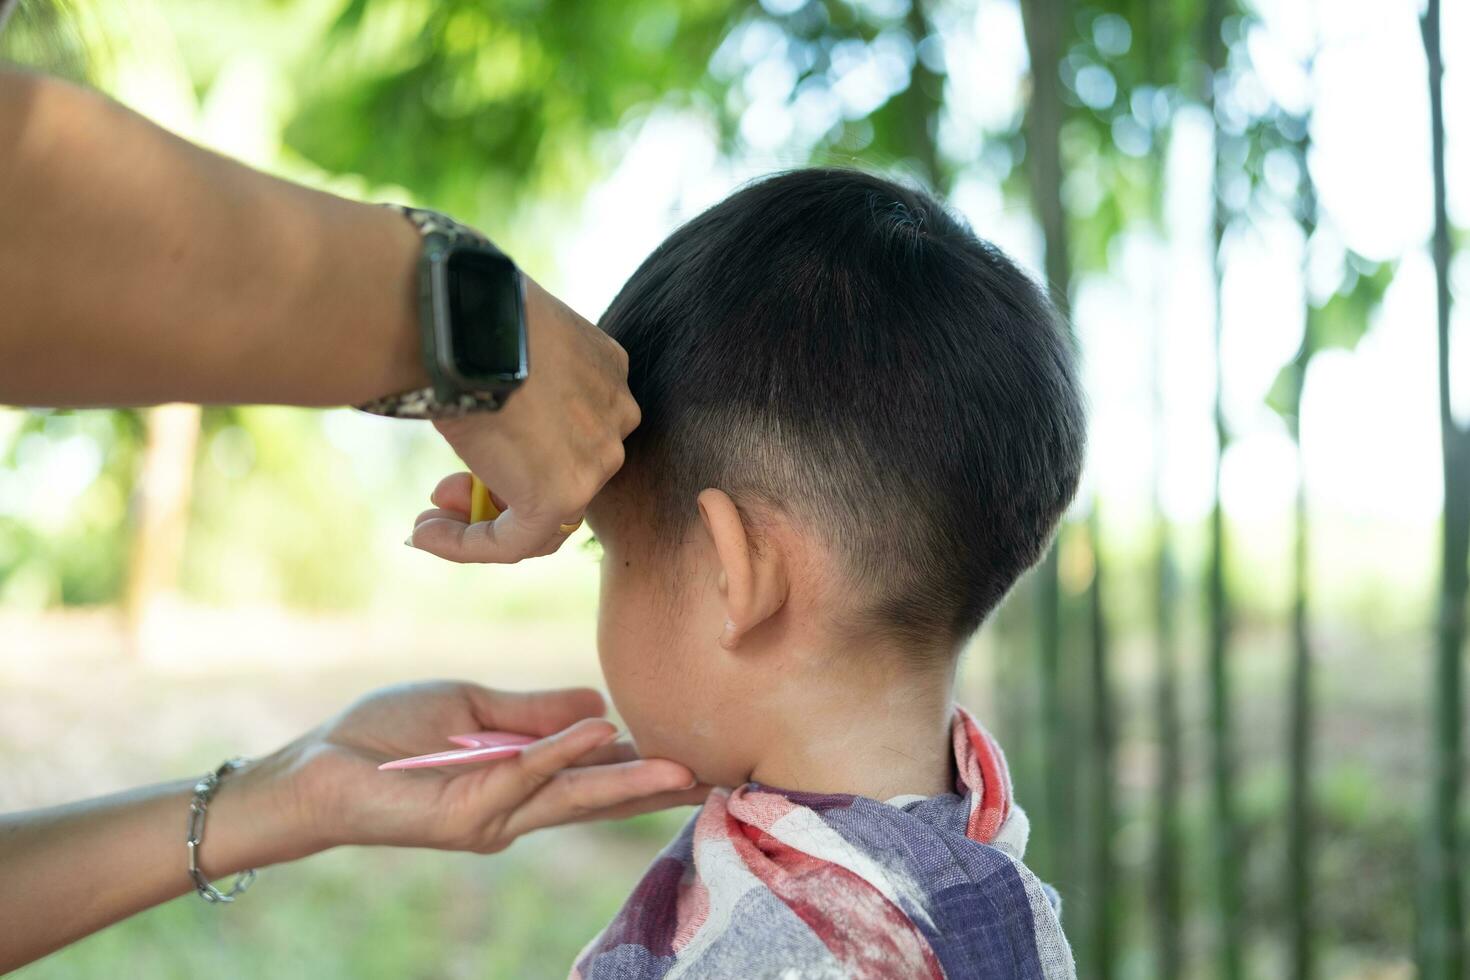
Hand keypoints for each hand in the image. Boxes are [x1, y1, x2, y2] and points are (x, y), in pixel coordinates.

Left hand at [252, 682, 701, 857]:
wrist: (321, 764)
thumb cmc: (390, 736)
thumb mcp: (474, 711)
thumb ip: (534, 712)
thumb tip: (602, 705)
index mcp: (520, 781)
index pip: (592, 775)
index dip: (642, 768)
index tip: (698, 762)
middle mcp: (515, 808)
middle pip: (597, 798)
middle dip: (655, 792)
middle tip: (718, 785)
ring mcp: (493, 816)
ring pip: (572, 793)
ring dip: (628, 779)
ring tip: (683, 772)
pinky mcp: (466, 813)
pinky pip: (523, 774)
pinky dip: (563, 751)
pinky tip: (602, 731)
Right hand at [409, 278, 638, 562]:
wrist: (466, 324)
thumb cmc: (470, 318)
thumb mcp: (503, 343)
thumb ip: (511, 379)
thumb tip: (485, 405)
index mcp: (606, 371)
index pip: (572, 432)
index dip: (519, 449)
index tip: (472, 449)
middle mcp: (614, 418)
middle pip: (561, 474)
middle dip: (497, 487)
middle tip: (443, 488)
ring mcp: (596, 460)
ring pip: (541, 514)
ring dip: (479, 522)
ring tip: (428, 520)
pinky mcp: (562, 496)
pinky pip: (516, 540)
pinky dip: (468, 545)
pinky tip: (425, 536)